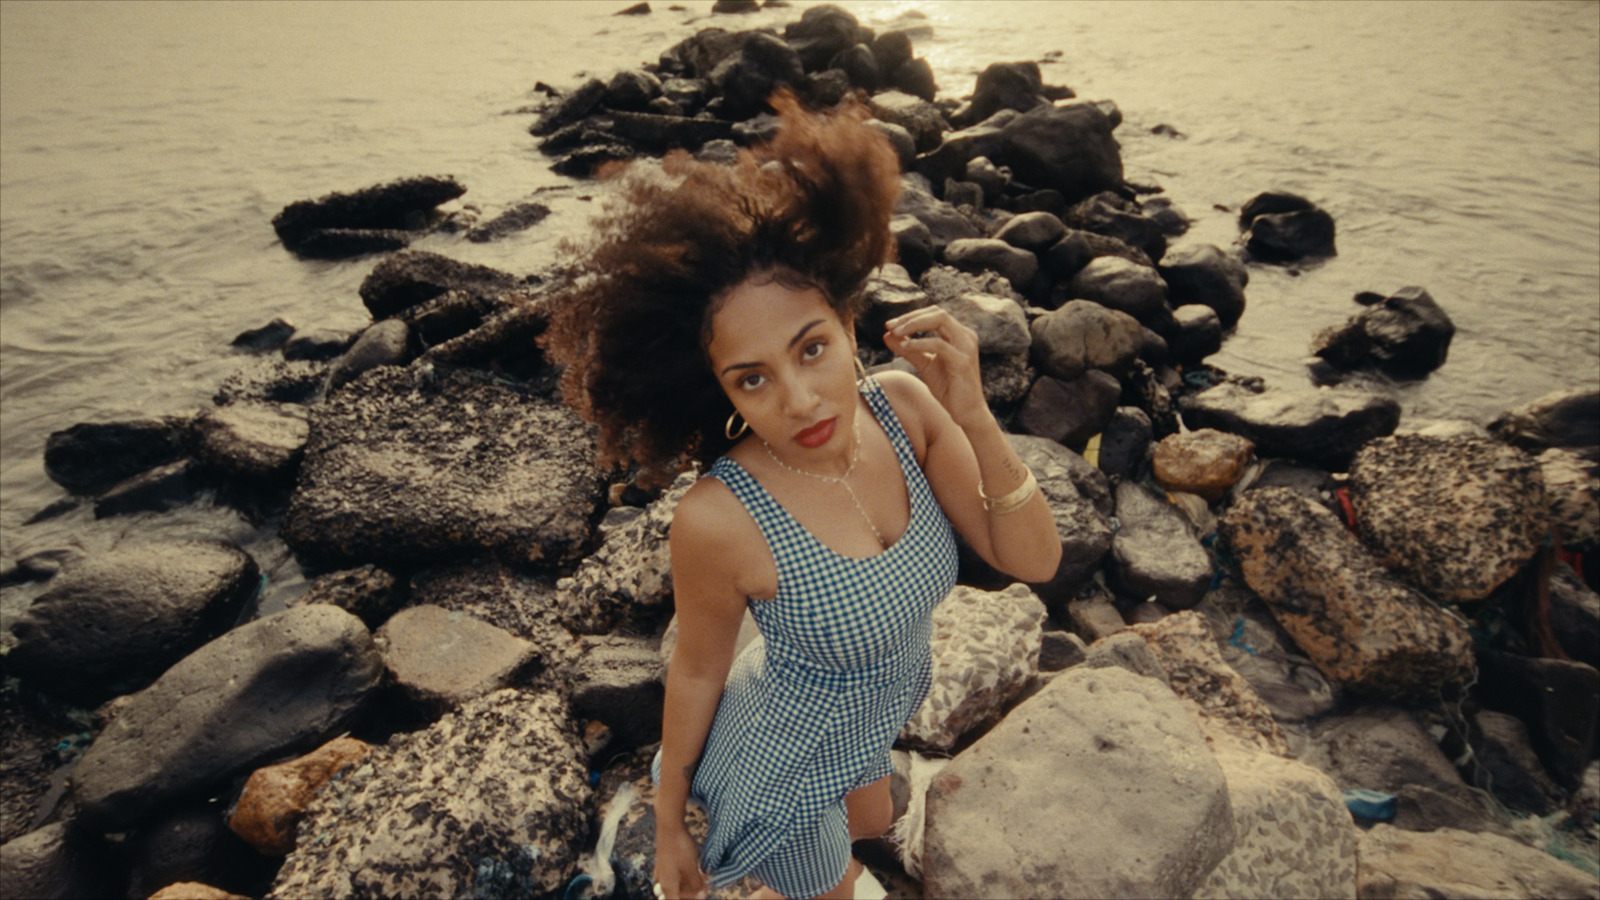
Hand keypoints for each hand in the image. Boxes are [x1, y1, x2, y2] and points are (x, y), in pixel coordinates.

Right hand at [654, 820, 707, 899]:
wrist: (669, 826)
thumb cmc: (680, 848)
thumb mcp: (691, 868)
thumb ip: (696, 884)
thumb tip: (703, 896)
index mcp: (667, 885)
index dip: (689, 899)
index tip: (701, 894)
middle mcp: (662, 880)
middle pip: (676, 894)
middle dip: (691, 892)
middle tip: (704, 887)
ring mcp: (663, 870)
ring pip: (677, 883)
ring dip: (690, 883)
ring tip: (704, 878)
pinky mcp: (666, 861)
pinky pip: (676, 874)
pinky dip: (687, 875)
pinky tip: (698, 869)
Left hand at [884, 307, 989, 428]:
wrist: (967, 413)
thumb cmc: (949, 389)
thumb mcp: (925, 365)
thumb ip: (908, 350)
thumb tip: (887, 335)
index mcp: (959, 334)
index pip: (934, 314)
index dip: (911, 316)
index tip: (889, 325)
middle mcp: (965, 336)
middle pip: (937, 313)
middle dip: (911, 318)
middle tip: (890, 326)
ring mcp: (966, 347)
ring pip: (940, 321)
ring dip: (913, 325)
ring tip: (895, 333)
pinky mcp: (962, 361)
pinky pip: (939, 345)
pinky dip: (919, 343)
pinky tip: (905, 347)